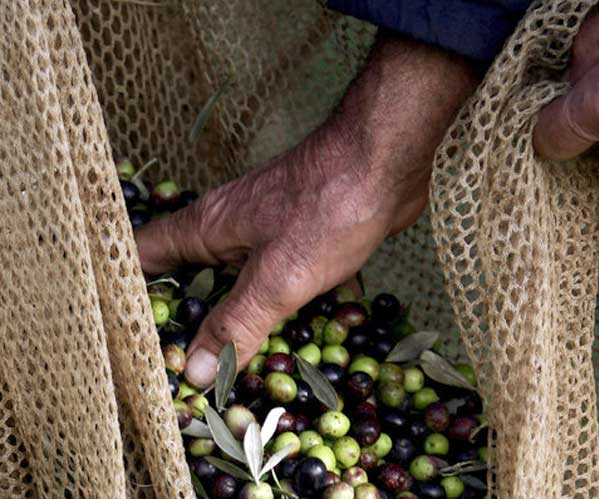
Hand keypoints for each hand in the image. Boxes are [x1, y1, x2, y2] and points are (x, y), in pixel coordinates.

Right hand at [136, 34, 476, 386]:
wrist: (389, 161)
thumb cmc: (328, 209)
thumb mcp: (277, 276)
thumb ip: (237, 324)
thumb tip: (195, 373)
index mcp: (206, 229)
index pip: (142, 257)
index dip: (128, 296)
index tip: (131, 341)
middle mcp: (230, 230)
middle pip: (193, 280)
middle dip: (191, 324)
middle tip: (188, 374)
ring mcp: (270, 234)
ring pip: (242, 285)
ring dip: (243, 322)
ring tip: (239, 371)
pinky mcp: (306, 242)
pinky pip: (284, 283)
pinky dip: (287, 310)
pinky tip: (300, 341)